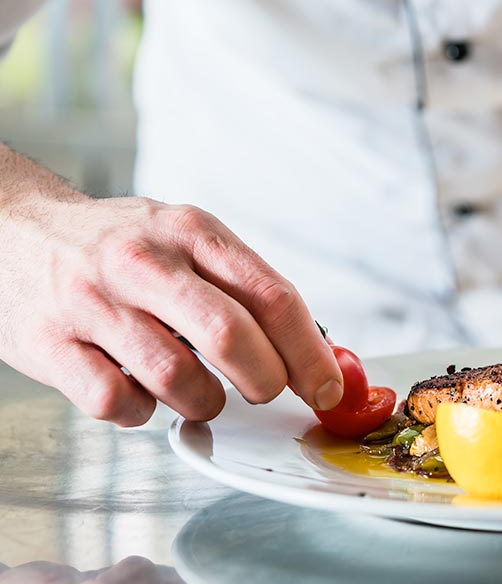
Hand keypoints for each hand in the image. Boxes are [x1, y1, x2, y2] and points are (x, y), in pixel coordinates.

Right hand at [0, 192, 341, 425]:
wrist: (10, 231)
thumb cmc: (118, 246)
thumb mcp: (187, 240)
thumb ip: (247, 289)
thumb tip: (316, 352)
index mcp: (192, 232)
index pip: (272, 296)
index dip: (310, 353)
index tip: (328, 388)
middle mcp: (143, 262)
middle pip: (229, 336)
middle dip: (264, 380)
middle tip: (264, 391)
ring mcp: (92, 303)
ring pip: (177, 378)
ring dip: (204, 402)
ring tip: (199, 392)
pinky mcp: (50, 345)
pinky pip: (117, 403)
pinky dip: (142, 412)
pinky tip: (141, 392)